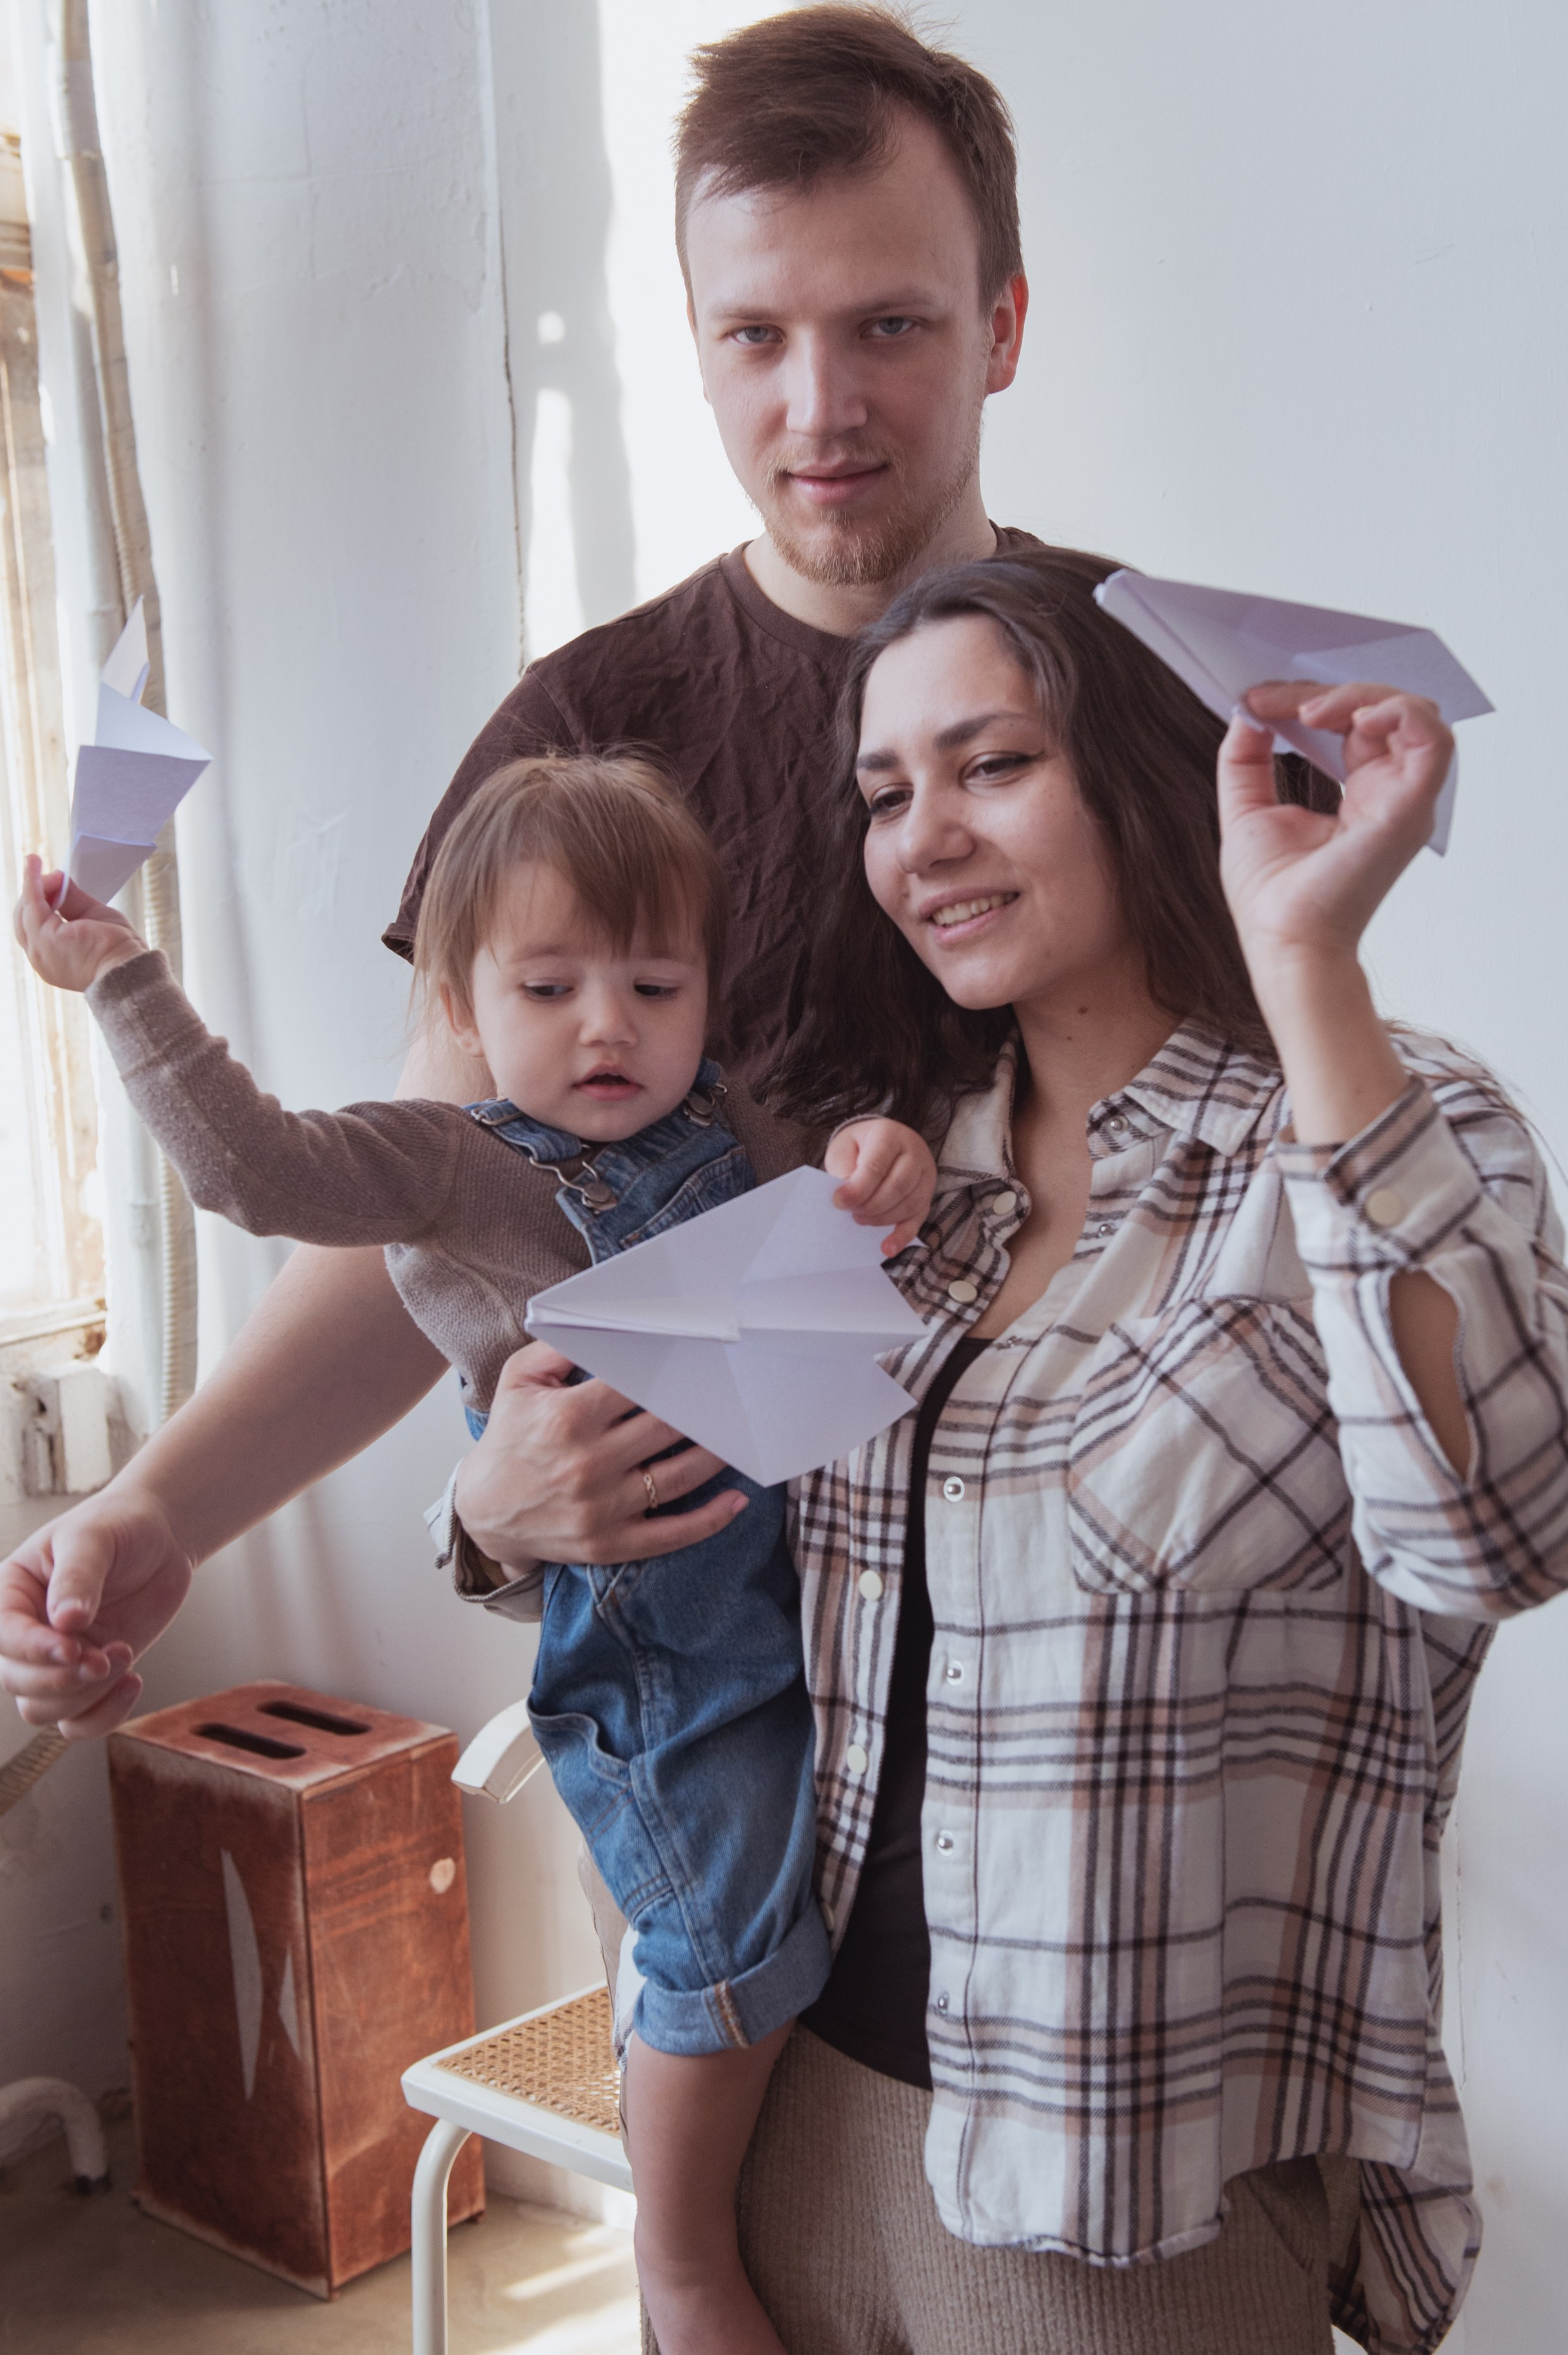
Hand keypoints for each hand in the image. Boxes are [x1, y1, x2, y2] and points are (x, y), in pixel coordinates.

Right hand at [0, 1490, 193, 1736]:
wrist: (160, 1540)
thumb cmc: (119, 1528)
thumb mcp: (95, 1538)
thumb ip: (78, 1576)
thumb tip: (66, 1621)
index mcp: (12, 1594)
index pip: (2, 1637)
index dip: (32, 1650)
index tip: (72, 1648)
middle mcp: (26, 1633)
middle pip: (17, 1682)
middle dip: (62, 1678)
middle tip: (107, 1656)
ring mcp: (57, 1660)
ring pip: (42, 1709)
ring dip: (86, 1696)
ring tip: (124, 1653)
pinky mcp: (88, 1678)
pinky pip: (77, 1723)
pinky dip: (103, 1717)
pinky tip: (133, 1681)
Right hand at [13, 853, 146, 991]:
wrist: (128, 966)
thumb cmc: (118, 949)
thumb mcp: (91, 917)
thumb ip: (71, 900)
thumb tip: (57, 878)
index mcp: (51, 957)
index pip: (34, 926)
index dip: (39, 901)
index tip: (46, 881)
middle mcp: (40, 957)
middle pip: (25, 917)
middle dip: (33, 891)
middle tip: (37, 866)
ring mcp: (39, 950)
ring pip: (26, 909)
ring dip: (30, 882)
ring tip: (34, 861)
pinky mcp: (44, 939)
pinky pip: (32, 904)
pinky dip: (31, 883)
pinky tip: (34, 866)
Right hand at [454, 1341, 747, 1568]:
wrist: (483, 1512)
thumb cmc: (510, 1438)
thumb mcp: (519, 1381)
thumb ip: (558, 1346)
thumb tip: (603, 1322)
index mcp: (568, 1417)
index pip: (637, 1385)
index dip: (674, 1369)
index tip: (702, 1356)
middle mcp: (588, 1463)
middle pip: (667, 1427)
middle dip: (704, 1407)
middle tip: (734, 1391)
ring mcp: (601, 1508)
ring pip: (679, 1476)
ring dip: (716, 1455)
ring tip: (738, 1435)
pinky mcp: (609, 1544)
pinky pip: (671, 1535)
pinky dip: (710, 1520)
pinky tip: (735, 1502)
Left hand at [825, 1116, 935, 1253]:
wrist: (883, 1139)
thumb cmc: (860, 1145)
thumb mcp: (845, 1147)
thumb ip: (843, 1168)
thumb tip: (845, 1196)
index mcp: (890, 1135)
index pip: (876, 1166)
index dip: (857, 1189)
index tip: (839, 1202)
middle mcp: (914, 1153)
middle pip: (896, 1187)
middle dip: (870, 1206)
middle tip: (851, 1212)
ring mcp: (926, 1175)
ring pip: (908, 1205)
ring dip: (881, 1219)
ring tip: (860, 1218)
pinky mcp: (927, 1195)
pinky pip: (918, 1219)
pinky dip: (902, 1236)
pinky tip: (888, 1249)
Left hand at [1219, 681, 1447, 1147]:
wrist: (1281, 940)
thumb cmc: (1270, 895)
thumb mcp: (1246, 809)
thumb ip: (1247, 759)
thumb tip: (1247, 712)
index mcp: (1361, 793)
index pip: (1354, 722)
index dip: (1310, 698)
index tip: (1257, 700)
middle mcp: (1391, 792)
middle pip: (1384, 709)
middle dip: (1328, 691)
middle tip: (1276, 698)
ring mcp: (1406, 798)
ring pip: (1415, 713)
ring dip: (1363, 695)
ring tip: (1311, 709)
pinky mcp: (1411, 807)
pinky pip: (1433, 739)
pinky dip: (1399, 713)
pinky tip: (1353, 718)